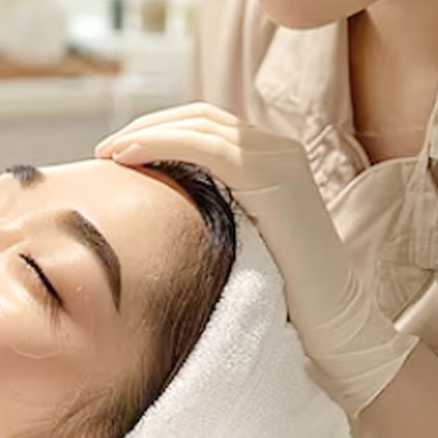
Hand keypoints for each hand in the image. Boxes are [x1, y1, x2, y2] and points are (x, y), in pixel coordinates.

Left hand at [96, 103, 417, 414]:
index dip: (158, 129)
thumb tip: (155, 202)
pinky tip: (130, 158)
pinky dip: (164, 145)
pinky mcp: (275, 178)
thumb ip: (212, 206)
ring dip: (147, 132)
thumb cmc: (281, 293)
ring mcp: (281, 158)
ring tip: (109, 153)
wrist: (332, 322)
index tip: (118, 152)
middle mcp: (279, 147)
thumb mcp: (240, 235)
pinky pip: (208, 148)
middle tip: (105, 149)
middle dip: (147, 125)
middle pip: (200, 115)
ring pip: (200, 125)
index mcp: (272, 157)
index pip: (206, 124)